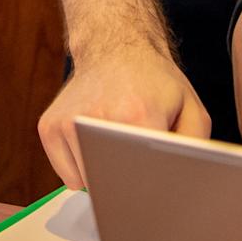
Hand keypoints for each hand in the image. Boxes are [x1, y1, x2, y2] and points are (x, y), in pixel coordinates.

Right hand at [37, 44, 208, 190]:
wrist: (114, 47)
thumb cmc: (155, 82)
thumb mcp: (191, 109)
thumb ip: (193, 149)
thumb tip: (181, 184)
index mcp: (137, 115)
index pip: (141, 179)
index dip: (150, 191)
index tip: (155, 193)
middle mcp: (97, 117)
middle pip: (111, 186)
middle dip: (126, 187)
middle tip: (136, 167)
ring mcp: (67, 122)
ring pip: (87, 184)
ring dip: (103, 177)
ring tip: (115, 144)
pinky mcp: (48, 127)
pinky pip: (68, 176)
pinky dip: (83, 171)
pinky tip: (95, 143)